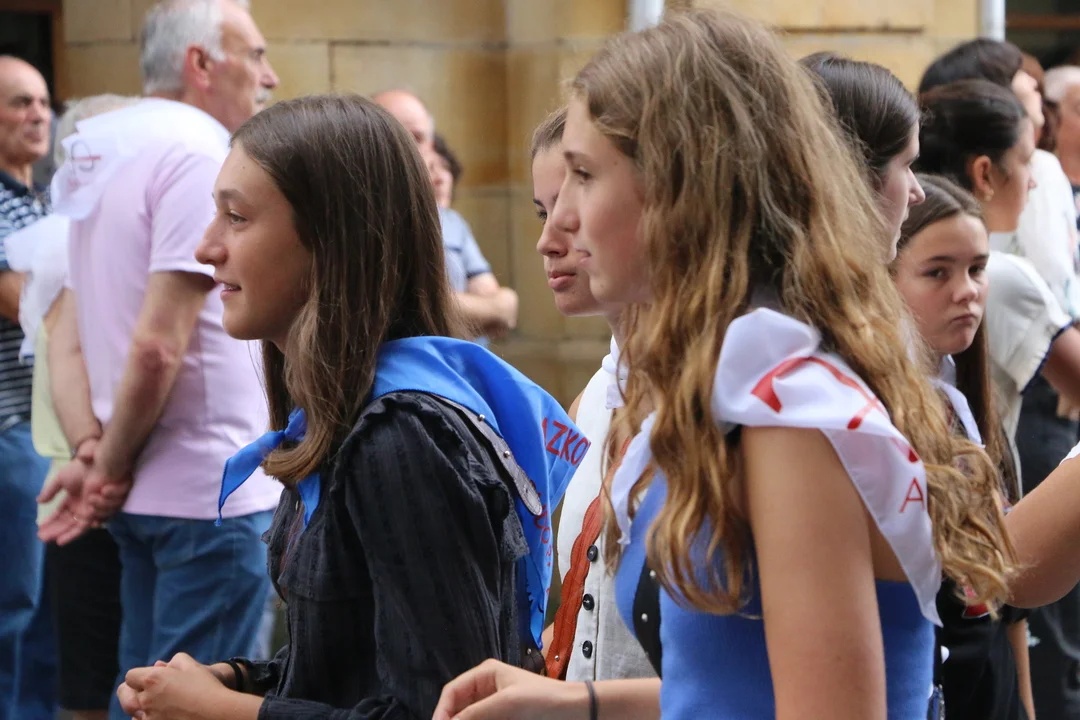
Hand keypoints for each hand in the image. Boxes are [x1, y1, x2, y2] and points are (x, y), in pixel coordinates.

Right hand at [38, 459, 131, 544]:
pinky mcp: (97, 510)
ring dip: (66, 532)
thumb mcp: (61, 479)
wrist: (97, 465)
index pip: (60, 515)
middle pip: (67, 523)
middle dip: (56, 531)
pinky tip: (67, 536)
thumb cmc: (80, 470)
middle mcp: (81, 507)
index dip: (51, 522)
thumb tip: (38, 502)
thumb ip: (51, 491)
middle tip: (43, 538)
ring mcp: (90, 510)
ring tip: (56, 539)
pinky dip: (76, 531)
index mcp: (72, 501)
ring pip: (77, 526)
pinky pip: (88, 523)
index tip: (40, 530)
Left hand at [118, 653, 231, 719]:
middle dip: (130, 693)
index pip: (130, 677)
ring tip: (157, 707)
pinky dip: (148, 719)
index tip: (149, 679)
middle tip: (142, 694)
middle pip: (125, 696)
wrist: (216, 713)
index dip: (139, 677)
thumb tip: (161, 666)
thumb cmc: (206, 687)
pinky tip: (162, 715)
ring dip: (141, 709)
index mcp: (153, 679)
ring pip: (133, 713)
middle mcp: (146, 699)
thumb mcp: (192, 666)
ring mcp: (149, 718)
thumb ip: (174, 661)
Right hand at [433, 659, 586, 719]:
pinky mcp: (504, 718)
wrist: (576, 711)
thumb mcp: (506, 703)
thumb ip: (474, 714)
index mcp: (485, 674)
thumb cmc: (542, 700)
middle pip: (459, 708)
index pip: (451, 692)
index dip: (441, 712)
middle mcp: (486, 688)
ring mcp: (495, 706)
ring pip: (471, 718)